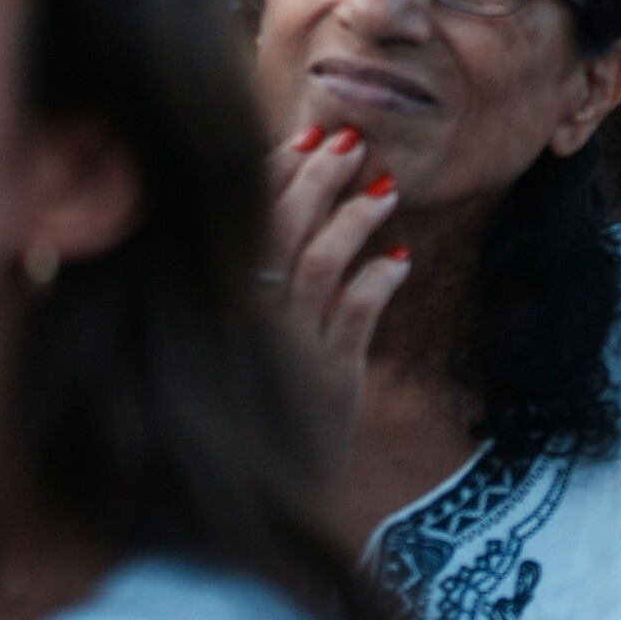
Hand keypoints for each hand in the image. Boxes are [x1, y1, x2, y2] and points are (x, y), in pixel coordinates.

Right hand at [264, 124, 409, 456]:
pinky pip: (357, 316)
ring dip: (354, 220)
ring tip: (387, 188)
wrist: (275, 484)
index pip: (242, 217)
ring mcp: (289, 348)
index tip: (309, 135)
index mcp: (220, 296)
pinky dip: (378, 280)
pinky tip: (400, 260)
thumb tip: (304, 183)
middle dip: (317, 179)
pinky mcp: (330, 377)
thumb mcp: (256, 326)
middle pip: (280, 231)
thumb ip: (270, 266)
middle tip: (353, 142)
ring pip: (320, 266)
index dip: (275, 171)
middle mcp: (247, 319)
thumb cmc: (268, 389)